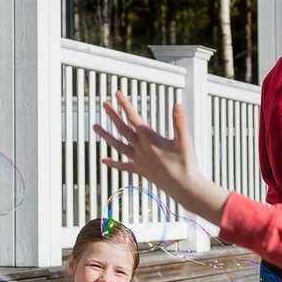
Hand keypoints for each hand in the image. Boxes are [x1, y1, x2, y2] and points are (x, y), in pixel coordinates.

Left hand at [93, 91, 228, 224]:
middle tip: (105, 104)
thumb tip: (177, 105)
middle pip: (123, 129)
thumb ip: (179, 122)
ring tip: (95, 127)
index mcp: (150, 139)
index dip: (125, 105)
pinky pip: (124, 166)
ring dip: (106, 136)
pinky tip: (103, 160)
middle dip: (113, 115)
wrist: (184, 187)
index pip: (134, 118)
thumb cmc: (186, 163)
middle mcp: (141, 149)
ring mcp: (138, 160)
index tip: (118, 93)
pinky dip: (113, 163)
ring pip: (118, 146)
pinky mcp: (140, 170)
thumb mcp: (184, 141)